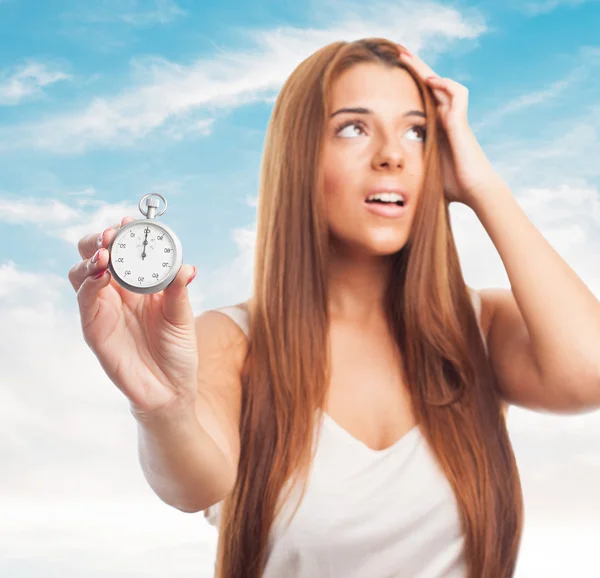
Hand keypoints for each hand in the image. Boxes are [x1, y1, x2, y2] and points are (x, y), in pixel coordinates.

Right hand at [68, 216, 199, 417]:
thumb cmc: (177, 350)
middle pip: (95, 254)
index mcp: (140, 283)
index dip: (125, 233)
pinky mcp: (94, 328)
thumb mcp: (183, 317)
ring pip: (81, 272)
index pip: (124, 249)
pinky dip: (90, 283)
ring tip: (106, 253)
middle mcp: (118, 292)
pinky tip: (103, 275)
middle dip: (99, 238)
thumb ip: (180, 291)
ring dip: (91, 257)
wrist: (171, 388)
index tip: (131, 220)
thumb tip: (188, 267)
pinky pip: (85, 299)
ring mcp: (103, 308)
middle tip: (112, 233)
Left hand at [396, 45, 503, 207]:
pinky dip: (446, 85)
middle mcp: (446, 119)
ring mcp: (455, 119)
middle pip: (431, 85)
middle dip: (416, 68)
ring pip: (443, 84)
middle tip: (398, 52)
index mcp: (436, 127)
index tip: (393, 72)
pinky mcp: (462, 124)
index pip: (422, 97)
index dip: (411, 83)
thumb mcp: (422, 172)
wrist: (474, 192)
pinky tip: (431, 80)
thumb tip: (386, 180)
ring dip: (427, 70)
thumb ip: (408, 168)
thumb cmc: (452, 187)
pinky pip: (458, 95)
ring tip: (408, 58)